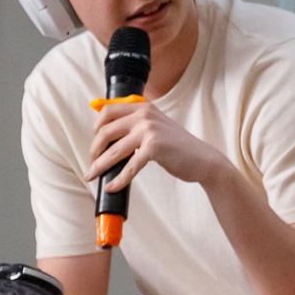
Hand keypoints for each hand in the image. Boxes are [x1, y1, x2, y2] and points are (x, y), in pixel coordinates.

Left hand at [85, 98, 231, 194]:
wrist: (202, 159)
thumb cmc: (176, 146)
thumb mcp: (155, 126)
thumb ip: (135, 124)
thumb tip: (104, 134)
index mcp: (143, 107)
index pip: (107, 112)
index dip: (96, 128)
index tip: (95, 143)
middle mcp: (144, 114)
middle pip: (105, 131)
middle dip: (94, 150)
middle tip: (92, 163)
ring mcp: (149, 130)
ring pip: (114, 151)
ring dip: (99, 166)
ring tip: (92, 176)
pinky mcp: (154, 147)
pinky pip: (129, 166)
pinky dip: (119, 179)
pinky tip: (113, 187)